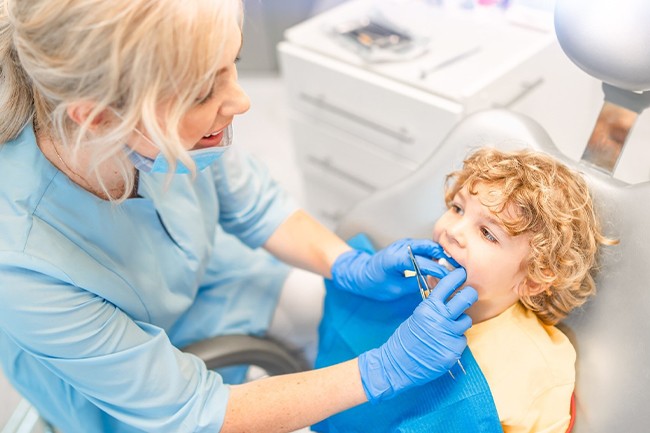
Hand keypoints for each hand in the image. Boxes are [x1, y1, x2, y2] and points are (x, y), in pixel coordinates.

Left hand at [331, 238, 450, 299]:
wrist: (360, 273)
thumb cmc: (375, 284)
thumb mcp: (395, 289)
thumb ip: (414, 284)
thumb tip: (435, 285)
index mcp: (394, 259)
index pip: (421, 262)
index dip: (437, 270)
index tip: (450, 278)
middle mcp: (399, 247)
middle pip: (427, 247)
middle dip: (445, 256)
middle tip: (459, 268)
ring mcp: (403, 244)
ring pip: (427, 245)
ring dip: (441, 254)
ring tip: (455, 265)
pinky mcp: (406, 246)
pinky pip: (423, 247)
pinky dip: (434, 254)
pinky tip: (444, 263)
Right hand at [358, 268, 477, 402]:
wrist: (398, 364)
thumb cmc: (406, 339)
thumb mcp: (417, 316)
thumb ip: (433, 307)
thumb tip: (447, 297)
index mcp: (429, 307)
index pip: (448, 285)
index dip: (457, 276)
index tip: (462, 273)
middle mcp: (440, 319)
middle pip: (466, 298)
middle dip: (470, 294)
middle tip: (470, 294)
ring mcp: (449, 335)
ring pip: (467, 320)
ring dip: (461, 322)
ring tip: (449, 328)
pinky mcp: (454, 351)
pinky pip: (462, 340)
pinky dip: (456, 341)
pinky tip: (444, 344)